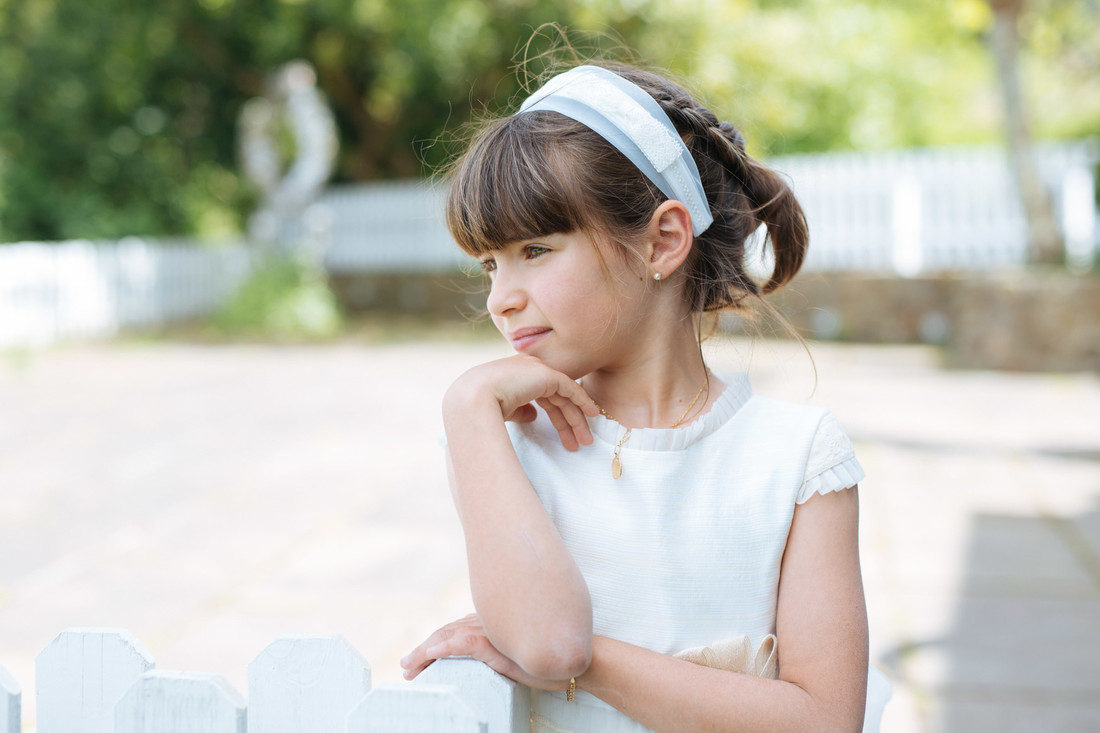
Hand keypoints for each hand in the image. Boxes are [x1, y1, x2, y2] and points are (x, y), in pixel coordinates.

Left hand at [400, 613, 571, 691]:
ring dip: (425, 652)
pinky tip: (429, 655)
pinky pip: (462, 643)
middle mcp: (489, 622)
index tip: (419, 657)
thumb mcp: (520, 653)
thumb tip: (490, 657)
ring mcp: (492, 630)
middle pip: (446, 632)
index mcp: (493, 623)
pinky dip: (442, 647)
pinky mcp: (496, 643)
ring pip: (448, 637)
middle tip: (406, 665)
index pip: (455, 629)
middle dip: (423, 649)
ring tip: (409, 666)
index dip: (435, 642)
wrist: (578, 657)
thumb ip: (502, 650)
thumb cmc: (551, 658)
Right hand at [446, 355, 599, 450]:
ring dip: (577, 419)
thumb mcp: (503, 410)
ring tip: (586, 441)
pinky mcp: (546, 374)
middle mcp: (528, 369)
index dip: (556, 416)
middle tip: (580, 443)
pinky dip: (583, 401)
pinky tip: (593, 415)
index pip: (543, 397)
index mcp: (516, 376)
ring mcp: (538, 369)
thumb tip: (534, 416)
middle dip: (569, 422)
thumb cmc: (480, 408)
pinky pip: (571, 388)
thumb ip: (520, 410)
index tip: (566, 435)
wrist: (473, 398)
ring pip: (565, 396)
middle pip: (556, 398)